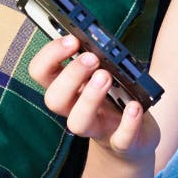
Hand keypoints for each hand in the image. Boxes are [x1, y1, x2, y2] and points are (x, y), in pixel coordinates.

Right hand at [28, 35, 159, 161]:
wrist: (136, 137)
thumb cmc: (117, 97)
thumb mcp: (104, 74)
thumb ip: (99, 58)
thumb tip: (98, 35)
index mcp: (68, 88)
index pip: (41, 72)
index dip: (50, 55)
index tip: (72, 39)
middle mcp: (76, 109)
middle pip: (54, 99)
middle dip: (70, 75)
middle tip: (91, 58)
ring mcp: (98, 128)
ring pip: (78, 122)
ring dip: (90, 98)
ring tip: (105, 76)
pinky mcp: (122, 142)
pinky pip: (121, 139)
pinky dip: (128, 123)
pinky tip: (135, 106)